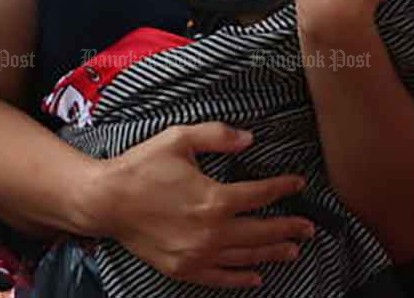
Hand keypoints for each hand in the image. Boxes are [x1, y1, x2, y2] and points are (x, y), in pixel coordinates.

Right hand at [85, 123, 314, 287]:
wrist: (105, 201)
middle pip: (262, 231)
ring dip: (273, 253)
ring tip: (293, 250)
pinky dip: (242, 279)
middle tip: (309, 227)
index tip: (298, 184)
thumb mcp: (178, 139)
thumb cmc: (140, 167)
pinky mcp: (184, 268)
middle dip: (289, 228)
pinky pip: (221, 278)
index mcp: (214, 198)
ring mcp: (198, 254)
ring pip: (247, 257)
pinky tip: (257, 276)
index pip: (260, 195)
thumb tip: (249, 138)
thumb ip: (217, 135)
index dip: (283, 188)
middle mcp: (211, 231)